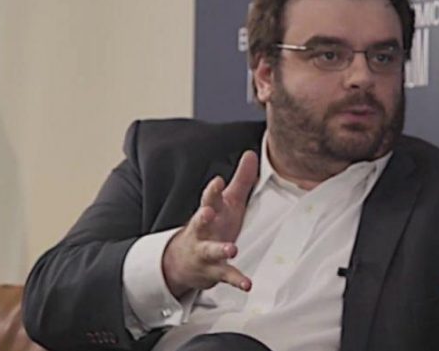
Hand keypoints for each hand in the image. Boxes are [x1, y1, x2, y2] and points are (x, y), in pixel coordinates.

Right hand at [162, 150, 258, 296]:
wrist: (186, 262)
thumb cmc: (214, 227)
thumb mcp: (228, 203)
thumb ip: (241, 180)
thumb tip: (252, 154)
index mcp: (210, 212)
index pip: (208, 198)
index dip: (212, 190)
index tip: (217, 180)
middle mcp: (203, 232)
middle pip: (201, 221)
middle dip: (203, 216)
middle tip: (207, 211)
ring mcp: (206, 252)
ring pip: (211, 250)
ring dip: (220, 249)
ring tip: (232, 249)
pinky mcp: (214, 271)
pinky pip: (226, 275)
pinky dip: (237, 280)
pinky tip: (247, 284)